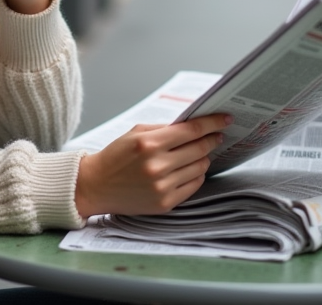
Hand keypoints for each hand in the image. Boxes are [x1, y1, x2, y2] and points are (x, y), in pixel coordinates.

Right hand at [73, 114, 230, 217]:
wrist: (96, 186)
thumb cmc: (116, 156)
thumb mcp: (136, 133)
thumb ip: (165, 129)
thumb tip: (194, 125)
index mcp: (149, 143)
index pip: (191, 130)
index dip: (212, 123)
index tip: (225, 119)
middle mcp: (157, 165)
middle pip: (199, 149)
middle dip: (211, 140)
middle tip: (217, 136)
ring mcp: (161, 187)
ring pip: (199, 167)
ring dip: (203, 158)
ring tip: (200, 153)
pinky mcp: (164, 203)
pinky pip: (193, 185)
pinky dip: (196, 175)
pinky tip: (191, 169)